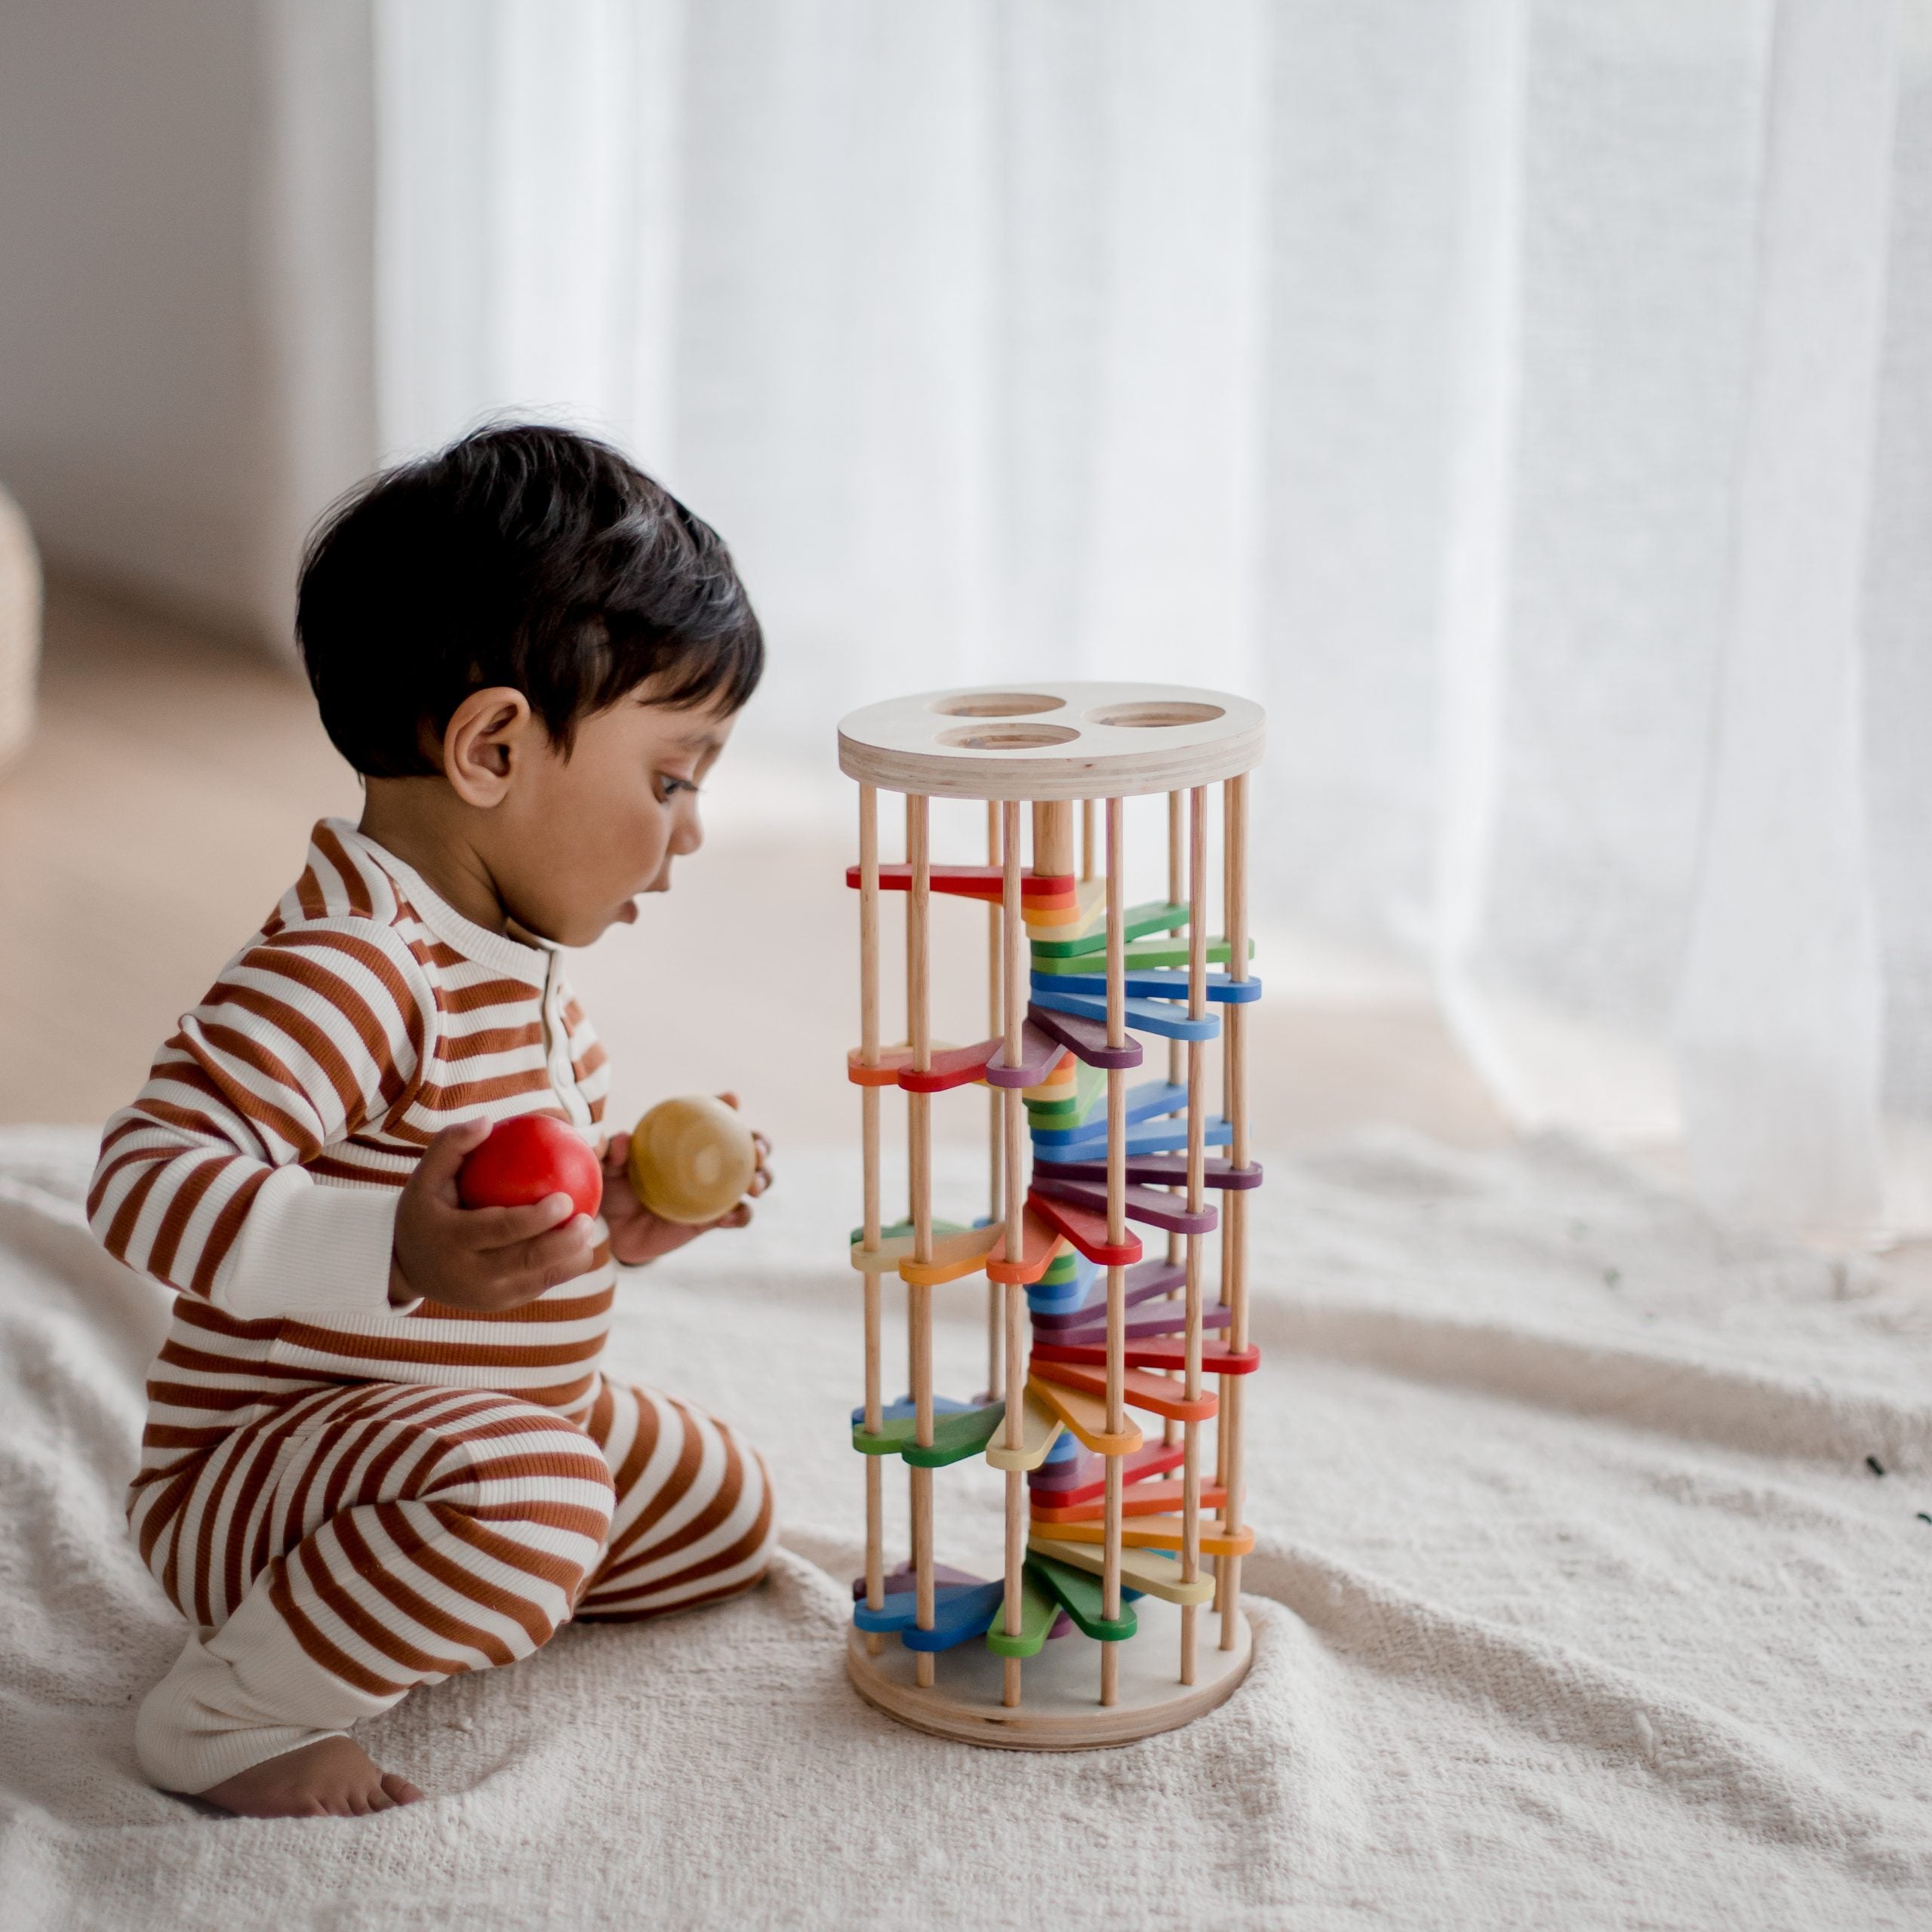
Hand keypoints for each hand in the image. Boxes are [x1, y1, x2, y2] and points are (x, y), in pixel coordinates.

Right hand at [390, 1118, 598, 1310]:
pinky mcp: (500, 1304)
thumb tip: (488, 1121)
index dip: (536, 1219)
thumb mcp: (426, 1176)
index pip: (501, 1230)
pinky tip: (578, 1245)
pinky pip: (538, 1287)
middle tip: (587, 1218)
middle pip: (527, 1261)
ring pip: (540, 1280)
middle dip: (564, 1243)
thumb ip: (452, 1144)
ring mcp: (486, 1295)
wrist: (406, 1266)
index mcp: (452, 1241)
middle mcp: (470, 1274)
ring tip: (589, 1230)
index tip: (566, 1198)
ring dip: (571, 1258)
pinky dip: (561, 1268)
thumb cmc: (424, 1210)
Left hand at [601, 1091, 772, 1267]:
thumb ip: (615, 1153)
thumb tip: (623, 1140)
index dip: (728, 1105)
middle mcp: (710, 1164)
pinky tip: (730, 1216)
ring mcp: (716, 1193)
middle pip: (750, 1147)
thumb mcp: (609, 1168)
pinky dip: (741, 1215)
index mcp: (689, 1143)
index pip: (715, 1118)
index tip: (731, 1100)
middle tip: (756, 1151)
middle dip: (762, 1144)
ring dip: (763, 1178)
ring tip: (754, 1186)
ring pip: (755, 1180)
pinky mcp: (714, 1221)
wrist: (614, 1233)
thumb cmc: (613, 1190)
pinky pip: (739, 1217)